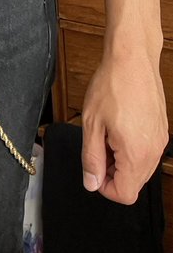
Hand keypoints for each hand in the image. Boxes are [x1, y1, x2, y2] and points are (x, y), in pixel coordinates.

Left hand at [81, 47, 167, 203]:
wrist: (132, 58)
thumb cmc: (112, 84)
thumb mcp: (91, 123)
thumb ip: (91, 158)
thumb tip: (91, 183)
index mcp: (136, 153)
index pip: (125, 194)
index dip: (105, 187)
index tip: (94, 170)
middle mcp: (153, 150)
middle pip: (134, 184)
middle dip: (113, 173)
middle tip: (98, 148)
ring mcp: (160, 140)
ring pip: (141, 169)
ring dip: (122, 161)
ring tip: (108, 135)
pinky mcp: (161, 129)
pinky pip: (147, 152)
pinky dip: (132, 149)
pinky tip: (119, 128)